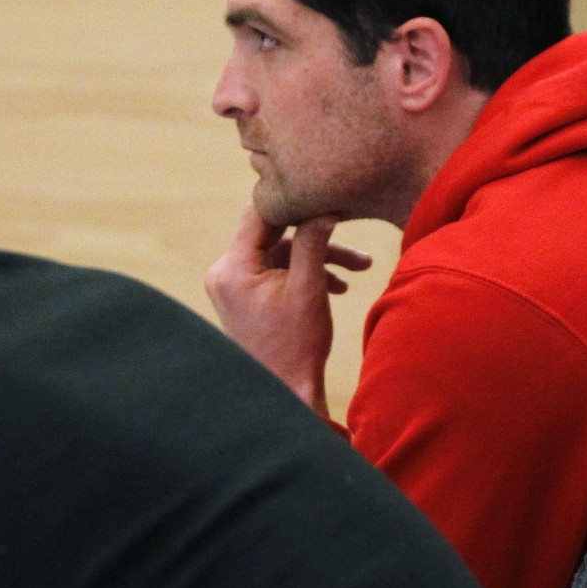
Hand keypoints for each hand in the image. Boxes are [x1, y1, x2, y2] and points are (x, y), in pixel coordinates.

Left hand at [205, 207, 371, 415]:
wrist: (287, 391)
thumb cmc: (297, 344)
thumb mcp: (309, 287)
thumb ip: (313, 242)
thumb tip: (323, 207)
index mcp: (232, 267)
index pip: (259, 214)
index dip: (293, 202)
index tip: (324, 196)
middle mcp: (224, 273)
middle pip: (272, 233)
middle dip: (314, 233)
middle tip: (347, 223)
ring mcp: (233, 286)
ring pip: (280, 254)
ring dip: (318, 257)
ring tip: (361, 266)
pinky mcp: (245, 297)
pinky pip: (276, 271)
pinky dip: (304, 273)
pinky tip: (339, 286)